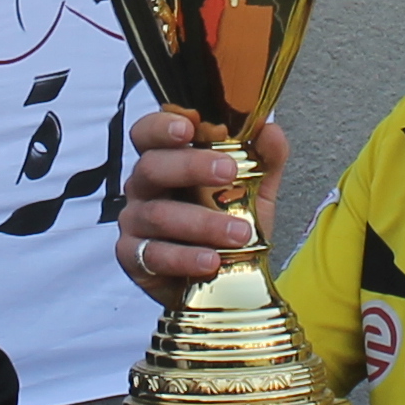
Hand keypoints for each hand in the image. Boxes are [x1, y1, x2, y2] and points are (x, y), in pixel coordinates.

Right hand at [119, 109, 288, 304]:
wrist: (223, 278)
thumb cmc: (227, 222)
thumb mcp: (254, 189)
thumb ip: (264, 159)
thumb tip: (270, 130)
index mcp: (165, 159)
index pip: (149, 133)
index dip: (161, 126)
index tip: (189, 127)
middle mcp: (144, 186)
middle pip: (152, 166)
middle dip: (190, 166)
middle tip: (228, 171)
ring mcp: (135, 222)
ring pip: (157, 214)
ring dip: (201, 222)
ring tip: (239, 233)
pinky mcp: (133, 258)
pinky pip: (153, 255)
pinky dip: (185, 258)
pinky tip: (211, 260)